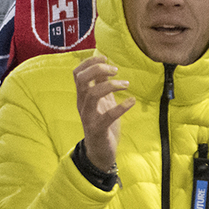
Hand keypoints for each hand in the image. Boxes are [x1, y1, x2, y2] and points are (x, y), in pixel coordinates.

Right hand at [73, 54, 133, 171]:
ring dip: (111, 85)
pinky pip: (107, 116)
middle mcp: (82, 104)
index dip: (90, 62)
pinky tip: (132, 101)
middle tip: (116, 70)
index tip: (105, 57)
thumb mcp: (102, 101)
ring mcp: (88, 117)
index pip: (77, 73)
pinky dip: (121, 107)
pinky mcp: (97, 129)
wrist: (100, 151)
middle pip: (81, 79)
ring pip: (91, 94)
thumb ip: (101, 85)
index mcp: (82, 96)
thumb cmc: (102, 123)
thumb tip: (105, 65)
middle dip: (98, 69)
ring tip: (127, 85)